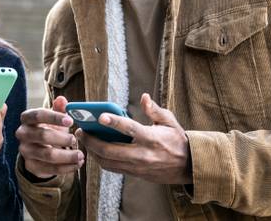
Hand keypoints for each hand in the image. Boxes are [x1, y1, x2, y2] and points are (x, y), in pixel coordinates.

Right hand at [15, 96, 83, 178]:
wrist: (38, 150)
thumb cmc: (48, 129)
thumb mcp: (53, 119)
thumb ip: (58, 109)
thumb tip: (62, 99)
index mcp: (27, 118)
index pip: (38, 115)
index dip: (54, 117)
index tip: (71, 121)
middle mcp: (23, 134)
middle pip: (42, 135)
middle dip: (62, 138)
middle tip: (75, 139)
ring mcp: (25, 151)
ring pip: (47, 155)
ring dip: (67, 156)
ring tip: (80, 155)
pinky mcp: (31, 166)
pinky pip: (50, 169)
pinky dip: (66, 167)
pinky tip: (77, 165)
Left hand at [75, 93, 191, 184]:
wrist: (189, 166)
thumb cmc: (177, 140)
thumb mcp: (170, 122)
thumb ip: (154, 110)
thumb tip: (144, 97)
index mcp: (151, 138)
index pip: (129, 129)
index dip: (114, 122)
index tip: (100, 116)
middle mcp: (142, 154)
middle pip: (110, 150)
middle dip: (91, 140)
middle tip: (81, 130)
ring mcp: (138, 167)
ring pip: (107, 162)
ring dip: (92, 151)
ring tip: (84, 139)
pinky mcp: (135, 174)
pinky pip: (113, 168)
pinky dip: (101, 160)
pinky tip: (95, 150)